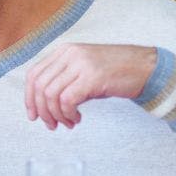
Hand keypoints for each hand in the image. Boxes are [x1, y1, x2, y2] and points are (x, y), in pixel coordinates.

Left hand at [25, 43, 156, 129]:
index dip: (29, 97)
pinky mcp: (92, 76)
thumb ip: (63, 81)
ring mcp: (80, 64)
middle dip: (42, 110)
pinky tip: (77, 119)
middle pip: (39, 86)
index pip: (33, 74)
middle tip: (51, 125)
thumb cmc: (114, 72)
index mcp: (63, 51)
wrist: (146, 68)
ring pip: (51, 95)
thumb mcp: (83, 71)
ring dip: (56, 115)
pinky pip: (67, 100)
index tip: (34, 115)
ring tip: (67, 123)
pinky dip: (68, 114)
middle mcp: (69, 54)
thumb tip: (43, 106)